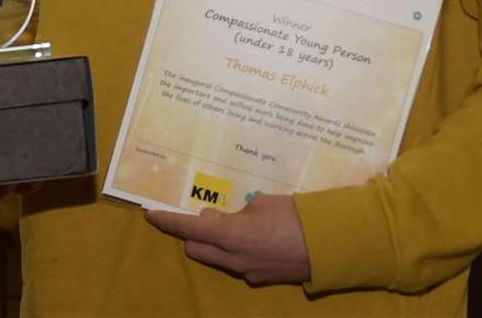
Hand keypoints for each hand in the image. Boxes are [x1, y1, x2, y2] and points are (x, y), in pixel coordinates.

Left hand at [144, 193, 311, 285]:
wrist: (330, 246)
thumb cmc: (295, 216)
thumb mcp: (262, 203)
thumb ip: (235, 212)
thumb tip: (218, 218)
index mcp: (230, 236)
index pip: (188, 228)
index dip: (168, 220)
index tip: (150, 214)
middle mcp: (233, 259)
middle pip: (196, 247)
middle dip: (194, 233)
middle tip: (207, 214)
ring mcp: (247, 272)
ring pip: (217, 258)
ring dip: (216, 243)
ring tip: (235, 224)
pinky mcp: (262, 279)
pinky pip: (238, 264)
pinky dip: (237, 251)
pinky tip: (257, 238)